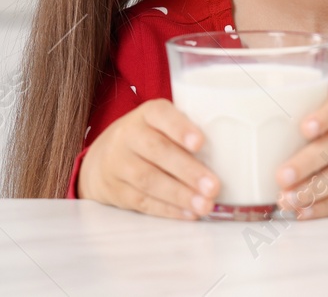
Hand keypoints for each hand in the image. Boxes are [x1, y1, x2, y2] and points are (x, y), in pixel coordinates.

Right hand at [78, 99, 219, 219]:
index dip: (180, 128)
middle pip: (157, 152)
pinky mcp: (115, 191)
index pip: (161, 115)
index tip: (200, 143)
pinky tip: (188, 213)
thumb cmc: (148, 138)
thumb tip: (226, 150)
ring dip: (180, 195)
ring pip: (149, 180)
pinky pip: (142, 201)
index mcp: (146, 114)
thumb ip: (186, 131)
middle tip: (213, 186)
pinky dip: (167, 209)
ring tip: (205, 204)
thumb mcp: (161, 124)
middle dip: (188, 171)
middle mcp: (128, 136)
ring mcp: (117, 164)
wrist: (100, 159)